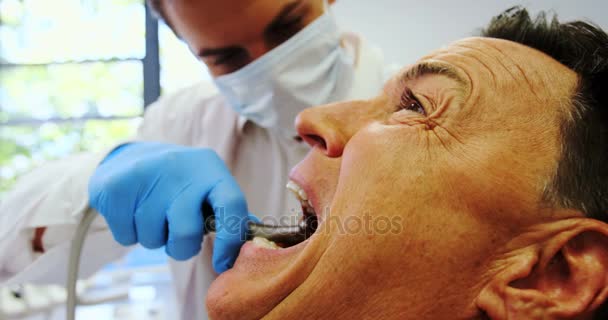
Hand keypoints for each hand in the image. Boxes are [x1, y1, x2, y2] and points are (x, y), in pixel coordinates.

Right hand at [88, 142, 249, 272]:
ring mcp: (147, 174)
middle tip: (174, 232)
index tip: (223, 263)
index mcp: (211, 168)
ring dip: (153, 238)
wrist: (126, 158)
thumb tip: (257, 231)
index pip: (232, 204)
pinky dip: (128, 234)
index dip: (231, 240)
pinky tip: (130, 211)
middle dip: (180, 247)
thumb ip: (229, 209)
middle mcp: (181, 167)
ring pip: (153, 239)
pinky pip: (126, 238)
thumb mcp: (206, 186)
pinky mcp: (116, 187)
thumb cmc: (177, 183)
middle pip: (186, 233)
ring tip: (150, 213)